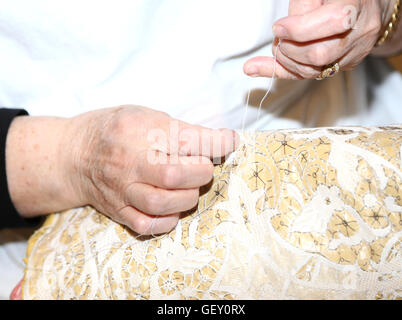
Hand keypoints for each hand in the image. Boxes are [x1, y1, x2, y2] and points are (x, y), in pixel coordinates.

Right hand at [6, 106, 237, 234]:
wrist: (73, 154)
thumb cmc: (114, 129)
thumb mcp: (144, 114)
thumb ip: (178, 128)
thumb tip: (218, 141)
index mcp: (137, 129)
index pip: (186, 138)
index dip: (216, 141)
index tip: (230, 141)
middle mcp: (127, 160)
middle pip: (174, 174)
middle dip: (202, 172)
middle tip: (205, 167)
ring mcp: (121, 188)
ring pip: (161, 202)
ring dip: (188, 197)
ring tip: (191, 187)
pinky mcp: (117, 209)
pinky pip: (146, 224)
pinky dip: (168, 220)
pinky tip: (174, 209)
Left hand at [244, 0, 395, 79]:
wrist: (367, 8)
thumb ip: (302, 5)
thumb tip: (281, 31)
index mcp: (356, 6)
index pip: (332, 22)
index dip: (300, 29)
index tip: (278, 27)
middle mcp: (360, 32)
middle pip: (319, 54)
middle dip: (290, 49)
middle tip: (279, 37)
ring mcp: (354, 53)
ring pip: (313, 71)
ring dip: (286, 61)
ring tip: (278, 46)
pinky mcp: (345, 66)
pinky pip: (308, 75)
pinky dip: (281, 70)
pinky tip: (254, 67)